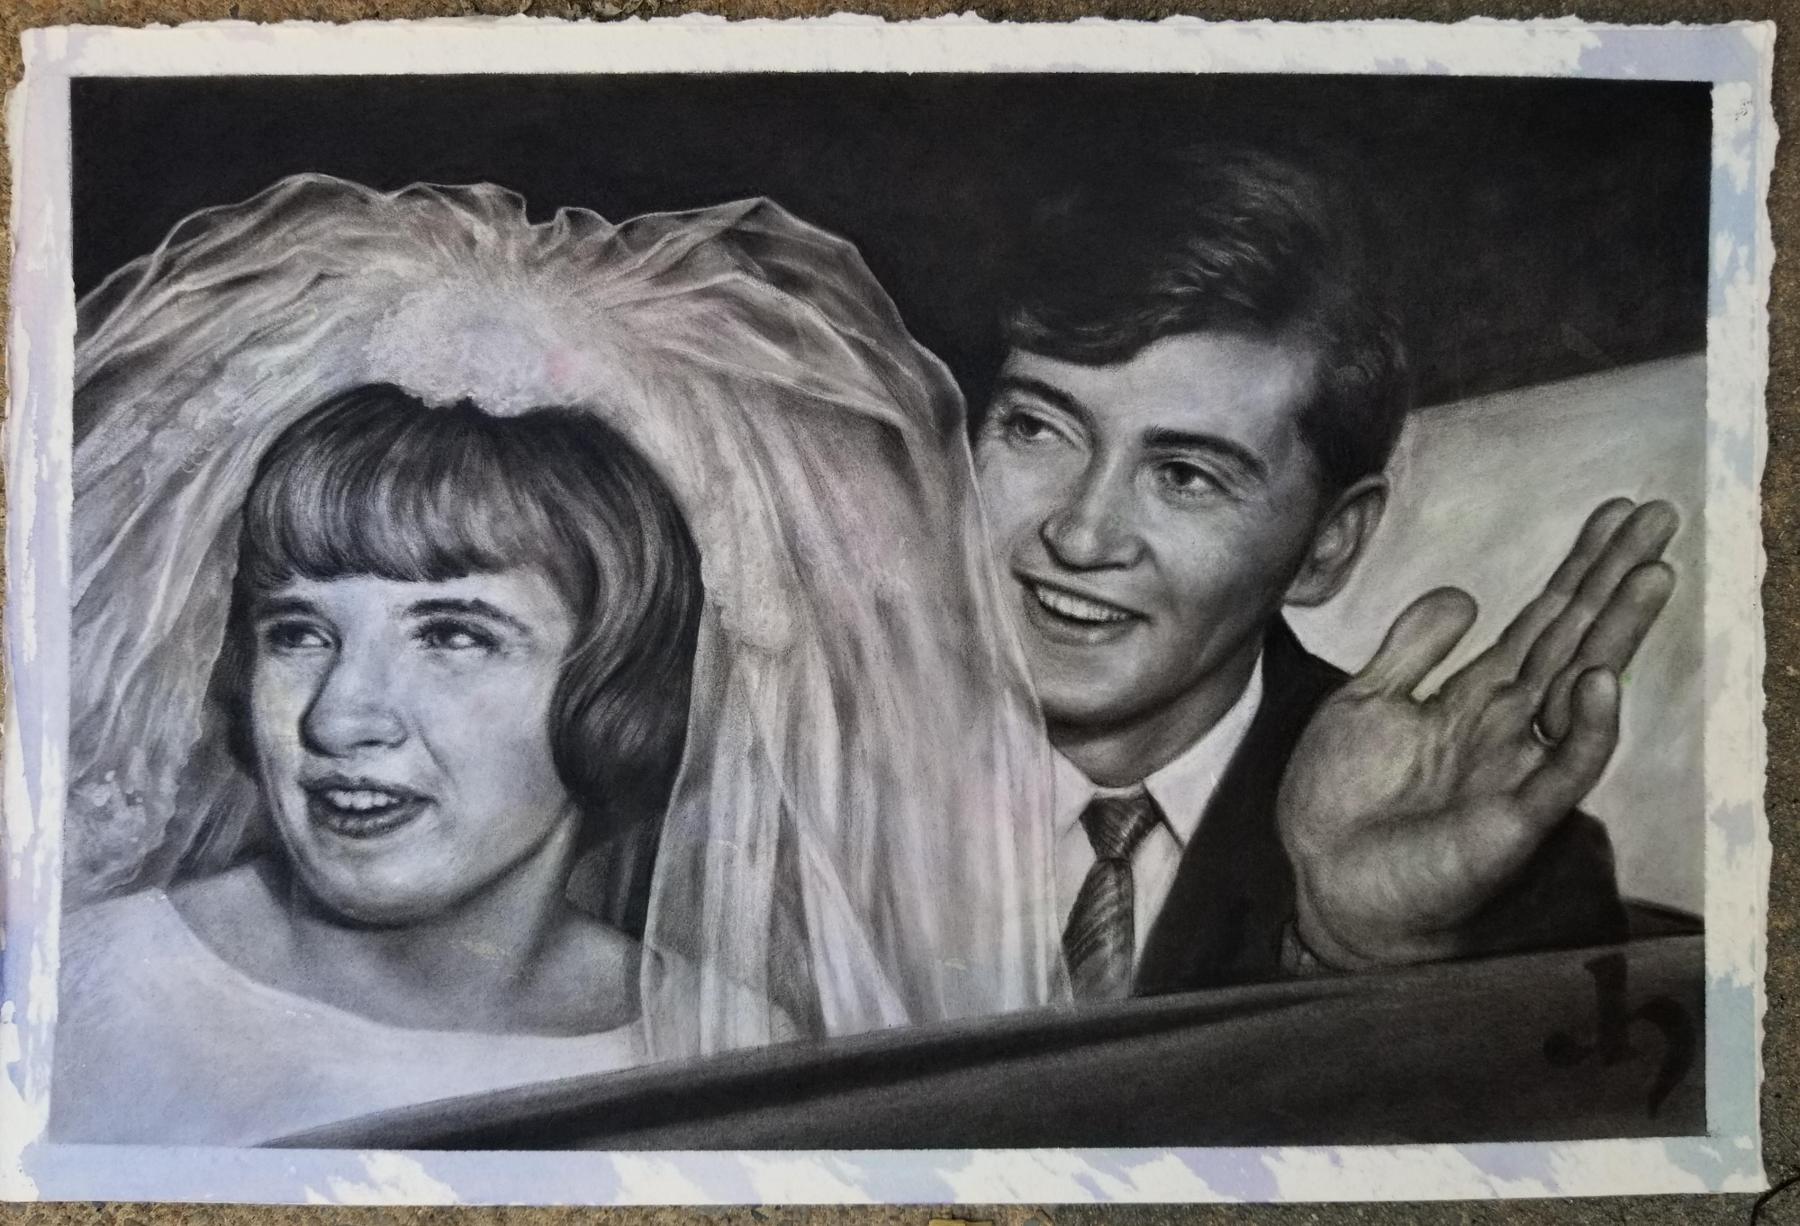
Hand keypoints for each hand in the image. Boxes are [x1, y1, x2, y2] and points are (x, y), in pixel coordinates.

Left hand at [1278, 498, 1678, 968]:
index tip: (1618, 511)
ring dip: (1617, 634)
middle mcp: (1509, 727)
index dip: (1578, 566)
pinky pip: (1560, 770)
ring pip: (1581, 691)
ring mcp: (1515, 770)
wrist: (1324, 883)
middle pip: (1573, 639)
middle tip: (1659, 517)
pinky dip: (1584, 728)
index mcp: (1475, 698)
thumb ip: (1412, 650)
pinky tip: (1600, 679)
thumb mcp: (1365, 704)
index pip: (1541, 620)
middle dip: (1613, 579)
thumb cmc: (1342, 804)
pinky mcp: (1510, 820)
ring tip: (1652, 573)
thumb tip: (1467, 594)